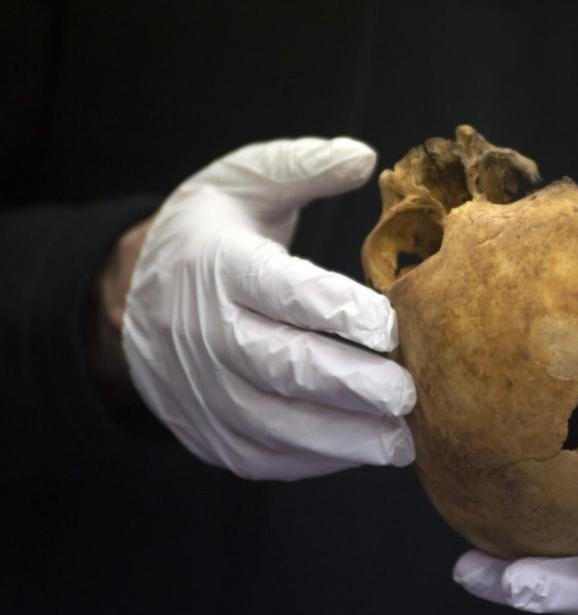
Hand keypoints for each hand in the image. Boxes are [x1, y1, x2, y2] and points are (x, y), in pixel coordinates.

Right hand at [121, 137, 416, 479]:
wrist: (133, 299)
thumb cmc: (209, 236)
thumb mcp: (242, 182)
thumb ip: (301, 166)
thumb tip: (364, 156)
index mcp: (219, 266)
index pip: (280, 290)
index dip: (335, 309)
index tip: (388, 325)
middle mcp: (206, 333)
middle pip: (280, 365)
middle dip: (348, 384)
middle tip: (407, 394)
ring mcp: (204, 391)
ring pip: (275, 423)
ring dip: (341, 436)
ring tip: (401, 442)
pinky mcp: (212, 432)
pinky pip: (266, 455)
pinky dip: (316, 458)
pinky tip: (363, 450)